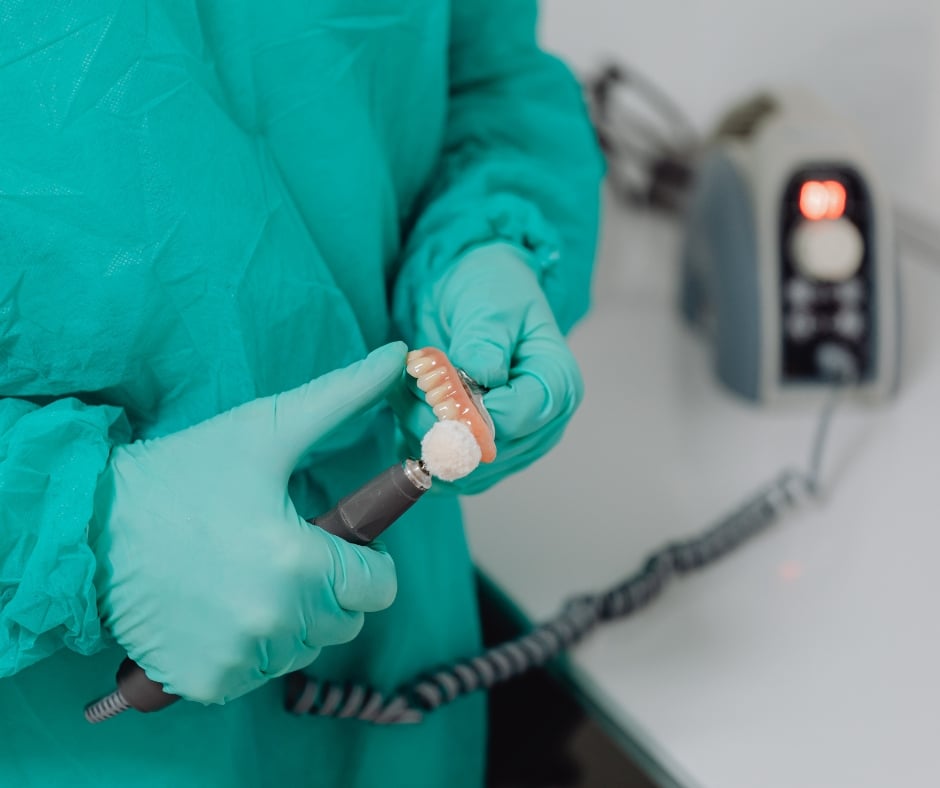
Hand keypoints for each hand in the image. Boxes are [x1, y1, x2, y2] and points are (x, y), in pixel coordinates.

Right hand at [90, 343, 405, 703]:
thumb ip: (341, 397)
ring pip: (305, 648)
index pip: (381, 587)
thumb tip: (396, 356)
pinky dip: (250, 647)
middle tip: (285, 550)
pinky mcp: (205, 683)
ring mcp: (237, 660)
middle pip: (345, 620)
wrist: (89, 525)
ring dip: (291, 618)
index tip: (331, 538)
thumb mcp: (266, 430)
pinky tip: (219, 606)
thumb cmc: (183, 474)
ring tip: (247, 573)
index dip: (365, 559)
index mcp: (299, 563)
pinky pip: (259, 673)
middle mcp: (273, 622)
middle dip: (330, 587)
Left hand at [395, 243, 582, 493]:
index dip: (469, 412)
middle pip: (486, 450)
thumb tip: (482, 374)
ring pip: (460, 466)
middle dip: (437, 421)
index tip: (432, 388)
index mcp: (558, 384)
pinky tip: (406, 407)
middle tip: (411, 382)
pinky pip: (446, 468)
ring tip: (407, 387)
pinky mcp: (482, 453)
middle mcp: (543, 423)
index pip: (517, 418)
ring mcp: (513, 444)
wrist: (473, 296)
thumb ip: (485, 340)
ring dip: (421, 431)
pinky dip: (417, 443)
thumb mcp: (489, 303)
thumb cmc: (492, 292)